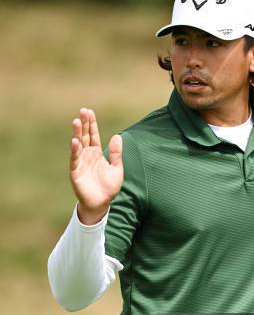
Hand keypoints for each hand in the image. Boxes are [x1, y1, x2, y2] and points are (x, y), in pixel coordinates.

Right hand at [70, 108, 123, 222]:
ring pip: (78, 145)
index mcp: (96, 153)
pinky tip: (75, 141)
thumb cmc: (109, 187)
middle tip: (83, 111)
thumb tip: (117, 136)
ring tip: (76, 121)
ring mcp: (80, 163)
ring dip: (77, 133)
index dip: (91, 124)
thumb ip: (117, 154)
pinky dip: (75, 150)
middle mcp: (87, 155)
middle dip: (83, 124)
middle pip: (84, 136)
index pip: (93, 135)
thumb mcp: (117, 168)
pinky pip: (75, 159)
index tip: (89, 112)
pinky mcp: (76, 172)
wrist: (102, 204)